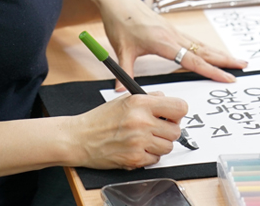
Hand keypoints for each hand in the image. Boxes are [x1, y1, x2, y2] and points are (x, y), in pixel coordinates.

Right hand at [69, 92, 186, 169]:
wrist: (80, 138)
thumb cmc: (100, 119)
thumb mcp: (124, 99)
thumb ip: (148, 99)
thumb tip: (167, 101)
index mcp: (140, 103)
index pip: (179, 107)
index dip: (178, 113)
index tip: (172, 115)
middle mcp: (141, 121)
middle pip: (176, 131)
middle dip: (168, 131)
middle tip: (157, 129)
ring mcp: (139, 141)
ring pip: (168, 147)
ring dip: (159, 145)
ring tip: (144, 139)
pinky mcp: (135, 159)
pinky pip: (156, 160)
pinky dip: (149, 156)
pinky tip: (137, 148)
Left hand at [90, 0, 246, 86]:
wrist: (117, 0)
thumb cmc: (119, 22)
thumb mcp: (121, 48)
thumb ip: (123, 71)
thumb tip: (121, 91)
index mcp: (162, 42)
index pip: (192, 60)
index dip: (211, 71)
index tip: (227, 78)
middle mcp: (172, 35)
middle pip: (203, 51)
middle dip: (224, 60)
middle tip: (243, 67)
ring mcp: (173, 31)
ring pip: (201, 45)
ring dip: (219, 53)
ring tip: (236, 60)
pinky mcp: (170, 29)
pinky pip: (193, 41)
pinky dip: (206, 48)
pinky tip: (213, 52)